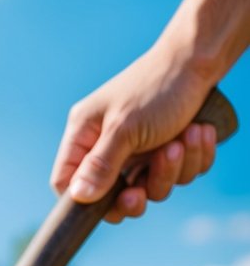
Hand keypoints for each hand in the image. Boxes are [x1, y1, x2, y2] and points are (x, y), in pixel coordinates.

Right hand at [50, 45, 216, 222]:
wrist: (201, 59)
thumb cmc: (157, 87)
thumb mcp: (125, 128)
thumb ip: (101, 165)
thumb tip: (78, 197)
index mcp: (85, 134)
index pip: (65, 181)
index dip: (84, 201)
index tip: (110, 205)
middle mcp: (108, 145)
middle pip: (113, 195)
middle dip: (139, 191)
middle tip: (144, 191)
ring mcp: (140, 150)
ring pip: (153, 187)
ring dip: (175, 167)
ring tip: (187, 136)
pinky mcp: (168, 150)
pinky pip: (180, 175)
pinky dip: (194, 157)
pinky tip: (199, 131)